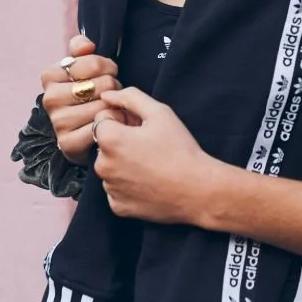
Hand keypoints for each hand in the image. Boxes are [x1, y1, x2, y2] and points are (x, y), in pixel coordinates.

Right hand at [39, 35, 125, 165]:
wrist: (81, 131)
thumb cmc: (85, 93)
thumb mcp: (82, 66)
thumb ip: (81, 49)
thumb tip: (85, 45)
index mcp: (50, 75)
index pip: (92, 63)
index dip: (108, 67)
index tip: (108, 72)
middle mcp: (49, 98)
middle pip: (102, 85)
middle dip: (113, 87)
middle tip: (110, 93)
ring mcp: (58, 122)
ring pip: (103, 106)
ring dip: (115, 106)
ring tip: (111, 107)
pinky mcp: (68, 143)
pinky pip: (101, 127)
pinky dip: (112, 124)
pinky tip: (112, 122)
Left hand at [94, 87, 220, 223]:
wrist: (199, 190)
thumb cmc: (180, 149)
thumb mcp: (160, 112)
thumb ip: (130, 97)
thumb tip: (106, 95)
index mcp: (110, 140)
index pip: (102, 118)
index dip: (123, 119)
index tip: (142, 128)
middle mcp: (103, 166)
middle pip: (105, 144)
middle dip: (121, 141)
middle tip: (150, 146)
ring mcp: (110, 189)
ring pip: (111, 167)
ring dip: (124, 163)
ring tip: (152, 165)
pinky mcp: (118, 207)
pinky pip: (117, 189)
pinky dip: (128, 185)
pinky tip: (149, 182)